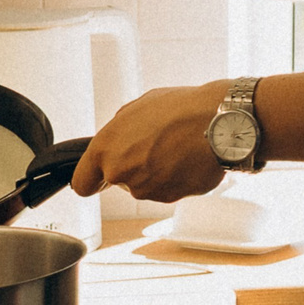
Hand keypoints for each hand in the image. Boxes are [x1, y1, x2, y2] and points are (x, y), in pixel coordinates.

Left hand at [73, 81, 228, 203]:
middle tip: (157, 145)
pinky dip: (178, 178)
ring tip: (179, 148)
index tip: (100, 179)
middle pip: (121, 181)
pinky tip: (191, 158)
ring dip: (158, 172)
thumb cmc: (182, 109)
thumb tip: (120, 140)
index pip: (82, 184)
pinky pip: (170, 189)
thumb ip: (119, 130)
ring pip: (147, 186)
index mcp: (106, 150)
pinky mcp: (173, 198)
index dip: (93, 180)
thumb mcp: (139, 106)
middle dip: (135, 167)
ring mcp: (148, 189)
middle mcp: (122, 174)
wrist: (221, 121)